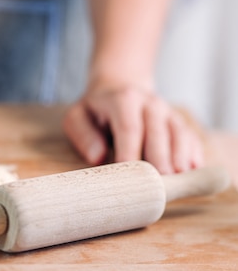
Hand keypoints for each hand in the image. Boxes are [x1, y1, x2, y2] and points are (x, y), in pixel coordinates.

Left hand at [63, 84, 203, 173]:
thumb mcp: (78, 117)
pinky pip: (190, 137)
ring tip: (179, 179)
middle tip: (160, 182)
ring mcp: (168, 112)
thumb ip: (82, 135)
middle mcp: (150, 103)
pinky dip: (193, 153)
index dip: (130, 151)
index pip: (129, 127)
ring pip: (178, 134)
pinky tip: (194, 170)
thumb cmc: (96, 111)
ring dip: (180, 157)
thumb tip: (96, 157)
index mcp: (123, 99)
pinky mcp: (179, 123)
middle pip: (157, 132)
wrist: (119, 88)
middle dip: (159, 158)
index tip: (130, 175)